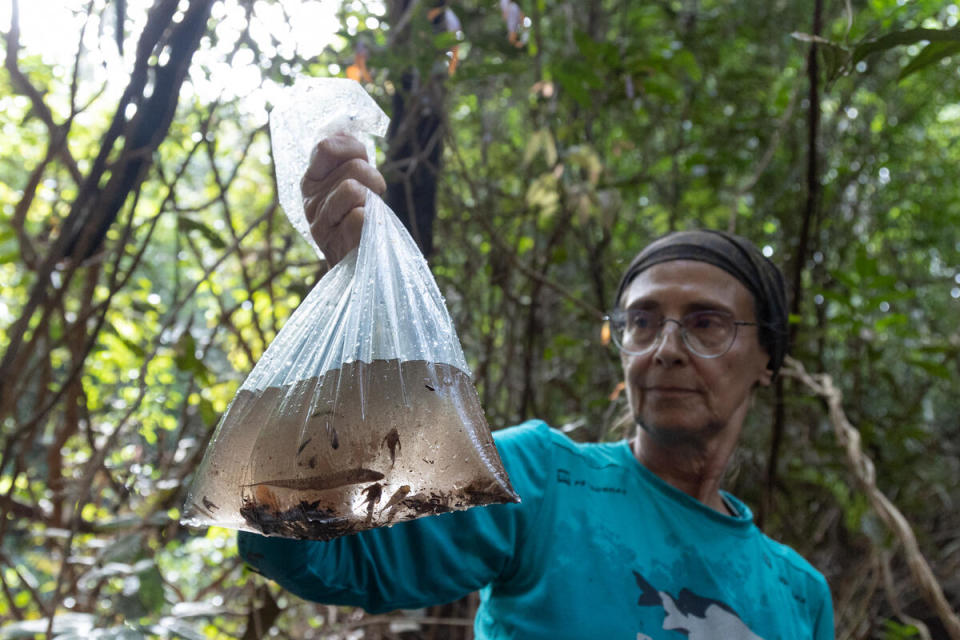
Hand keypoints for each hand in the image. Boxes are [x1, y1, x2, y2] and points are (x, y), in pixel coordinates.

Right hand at [301, 133, 386, 265]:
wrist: (355, 263)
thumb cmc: (354, 219)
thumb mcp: (347, 183)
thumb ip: (346, 158)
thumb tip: (344, 130)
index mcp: (311, 180)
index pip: (327, 147)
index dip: (354, 149)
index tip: (362, 163)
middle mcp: (310, 200)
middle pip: (352, 167)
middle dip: (372, 178)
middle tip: (373, 196)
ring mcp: (321, 223)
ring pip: (352, 188)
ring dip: (371, 199)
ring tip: (369, 212)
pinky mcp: (336, 244)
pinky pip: (359, 217)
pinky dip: (370, 221)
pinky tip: (366, 231)